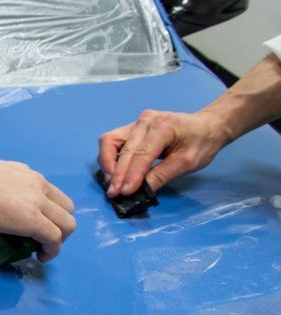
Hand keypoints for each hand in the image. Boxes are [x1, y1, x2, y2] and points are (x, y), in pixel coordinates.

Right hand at [0, 155, 74, 261]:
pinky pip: (54, 238)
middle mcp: (37, 184)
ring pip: (67, 224)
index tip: (35, 225)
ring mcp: (37, 202)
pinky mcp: (33, 220)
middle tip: (40, 239)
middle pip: (66, 208)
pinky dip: (52, 251)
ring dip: (59, 240)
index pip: (51, 194)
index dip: (49, 213)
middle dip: (59, 226)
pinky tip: (40, 257)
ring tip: (41, 250)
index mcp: (25, 174)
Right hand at [98, 109, 230, 196]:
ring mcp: (136, 123)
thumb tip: (140, 191)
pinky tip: (114, 173)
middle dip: (117, 173)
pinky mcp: (131, 128)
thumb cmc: (202, 143)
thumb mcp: (187, 162)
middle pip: (124, 149)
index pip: (142, 153)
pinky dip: (109, 158)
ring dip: (107, 164)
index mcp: (163, 126)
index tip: (125, 192)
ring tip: (111, 183)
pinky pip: (112, 141)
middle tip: (114, 193)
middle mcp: (146, 121)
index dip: (132, 174)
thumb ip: (162, 175)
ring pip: (110, 141)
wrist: (207, 126)